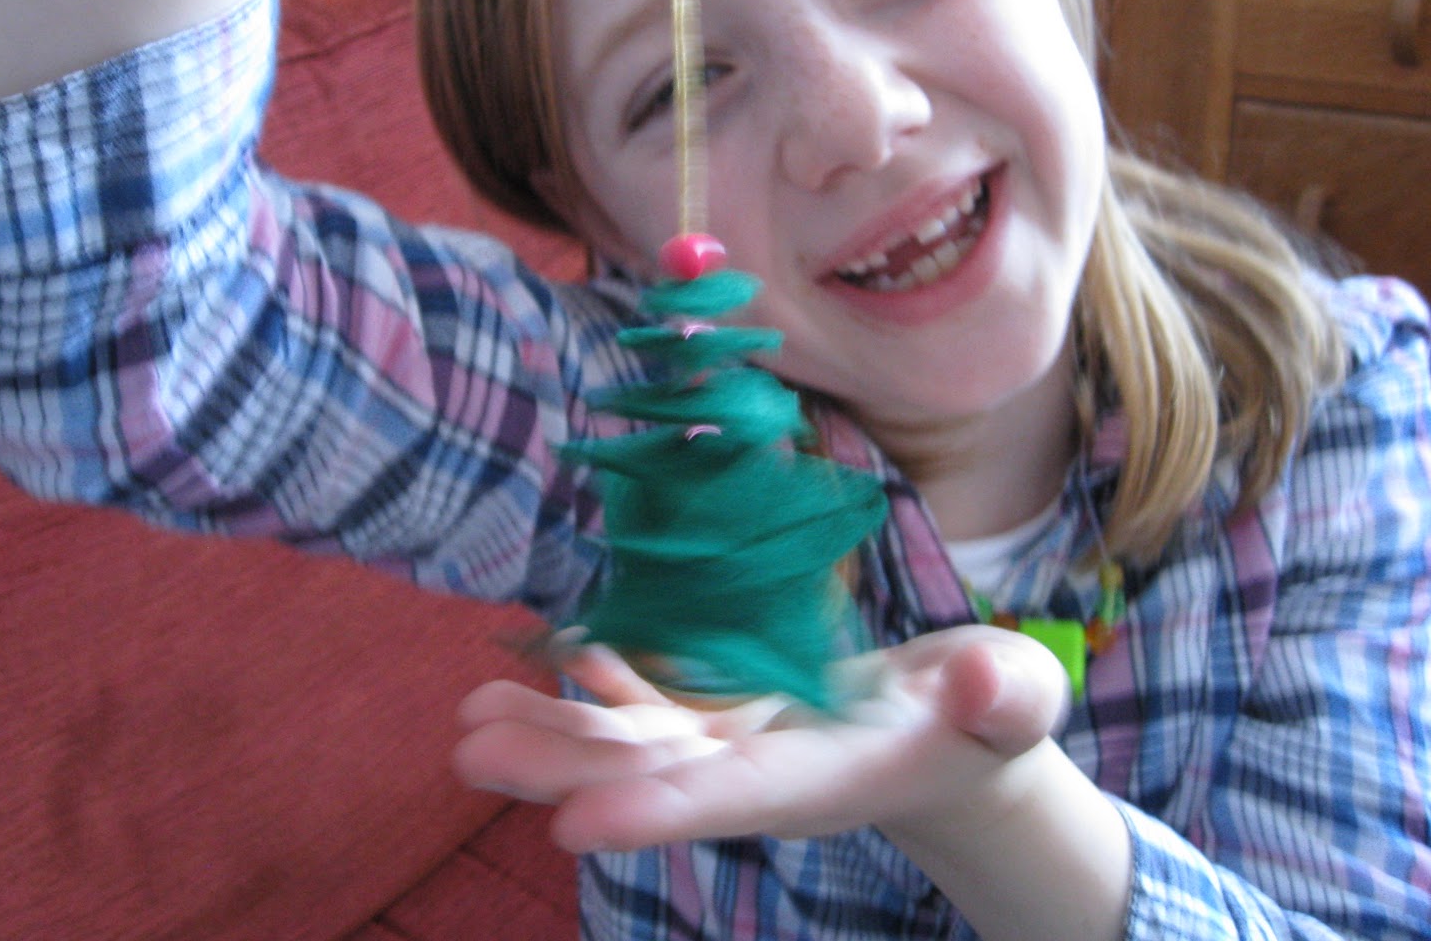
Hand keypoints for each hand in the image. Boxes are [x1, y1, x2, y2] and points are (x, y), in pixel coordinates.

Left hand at [453, 625, 1069, 853]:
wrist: (954, 739)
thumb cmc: (990, 719)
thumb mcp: (1011, 700)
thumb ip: (1001, 696)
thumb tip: (985, 681)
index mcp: (823, 780)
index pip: (731, 799)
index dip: (654, 812)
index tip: (569, 825)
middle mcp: (761, 774)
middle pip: (652, 776)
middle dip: (561, 768)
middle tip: (468, 753)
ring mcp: (737, 746)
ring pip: (635, 742)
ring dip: (554, 729)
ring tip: (470, 715)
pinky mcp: (730, 716)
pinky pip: (656, 699)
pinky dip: (603, 679)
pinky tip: (558, 654)